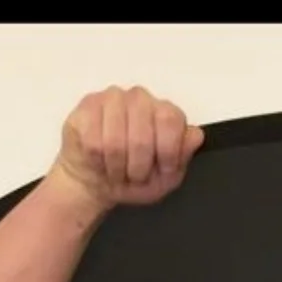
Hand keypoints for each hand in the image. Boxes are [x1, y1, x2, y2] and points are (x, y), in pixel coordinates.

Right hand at [52, 87, 203, 209]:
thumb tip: (194, 135)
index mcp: (165, 112)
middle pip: (142, 136)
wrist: (96, 182)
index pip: (171, 121)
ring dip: (116, 167)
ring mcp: (112, 99)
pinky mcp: (87, 106)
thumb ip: (182, 157)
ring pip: (115, 141)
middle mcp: (140, 98)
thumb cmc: (132, 180)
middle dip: (138, 168)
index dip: (166, 154)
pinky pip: (93, 142)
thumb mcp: (166, 179)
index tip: (162, 169)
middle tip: (134, 175)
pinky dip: (98, 161)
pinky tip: (100, 161)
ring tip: (117, 170)